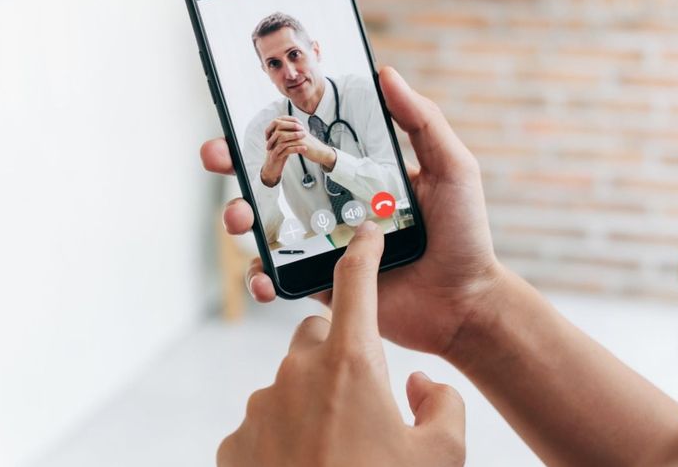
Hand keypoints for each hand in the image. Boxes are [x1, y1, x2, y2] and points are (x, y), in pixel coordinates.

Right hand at [201, 66, 504, 356]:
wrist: (466, 303)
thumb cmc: (465, 233)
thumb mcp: (451, 168)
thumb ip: (422, 121)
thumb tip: (386, 72)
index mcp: (361, 174)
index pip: (309, 144)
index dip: (273, 129)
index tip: (246, 113)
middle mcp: (337, 205)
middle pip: (274, 180)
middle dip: (236, 166)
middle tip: (218, 156)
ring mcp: (326, 245)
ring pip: (267, 227)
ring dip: (239, 217)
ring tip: (239, 216)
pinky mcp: (324, 285)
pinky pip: (281, 277)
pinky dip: (262, 276)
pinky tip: (263, 274)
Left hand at [217, 222, 464, 466]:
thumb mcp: (442, 455)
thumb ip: (442, 402)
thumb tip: (420, 384)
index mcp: (352, 365)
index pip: (356, 284)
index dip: (365, 252)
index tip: (367, 233)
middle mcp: (297, 375)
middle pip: (318, 334)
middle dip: (340, 349)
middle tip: (366, 395)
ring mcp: (259, 409)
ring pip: (290, 381)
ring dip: (313, 399)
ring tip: (340, 449)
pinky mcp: (235, 445)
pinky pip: (265, 422)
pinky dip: (285, 436)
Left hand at [260, 117, 334, 185]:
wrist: (320, 151)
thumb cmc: (309, 145)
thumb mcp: (299, 136)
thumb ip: (290, 132)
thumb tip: (277, 132)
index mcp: (295, 124)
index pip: (278, 122)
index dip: (270, 129)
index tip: (267, 137)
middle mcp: (296, 127)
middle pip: (278, 127)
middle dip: (270, 137)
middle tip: (267, 146)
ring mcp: (298, 135)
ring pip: (281, 137)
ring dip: (274, 145)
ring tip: (271, 152)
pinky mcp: (301, 143)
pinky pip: (286, 146)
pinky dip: (280, 151)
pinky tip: (278, 155)